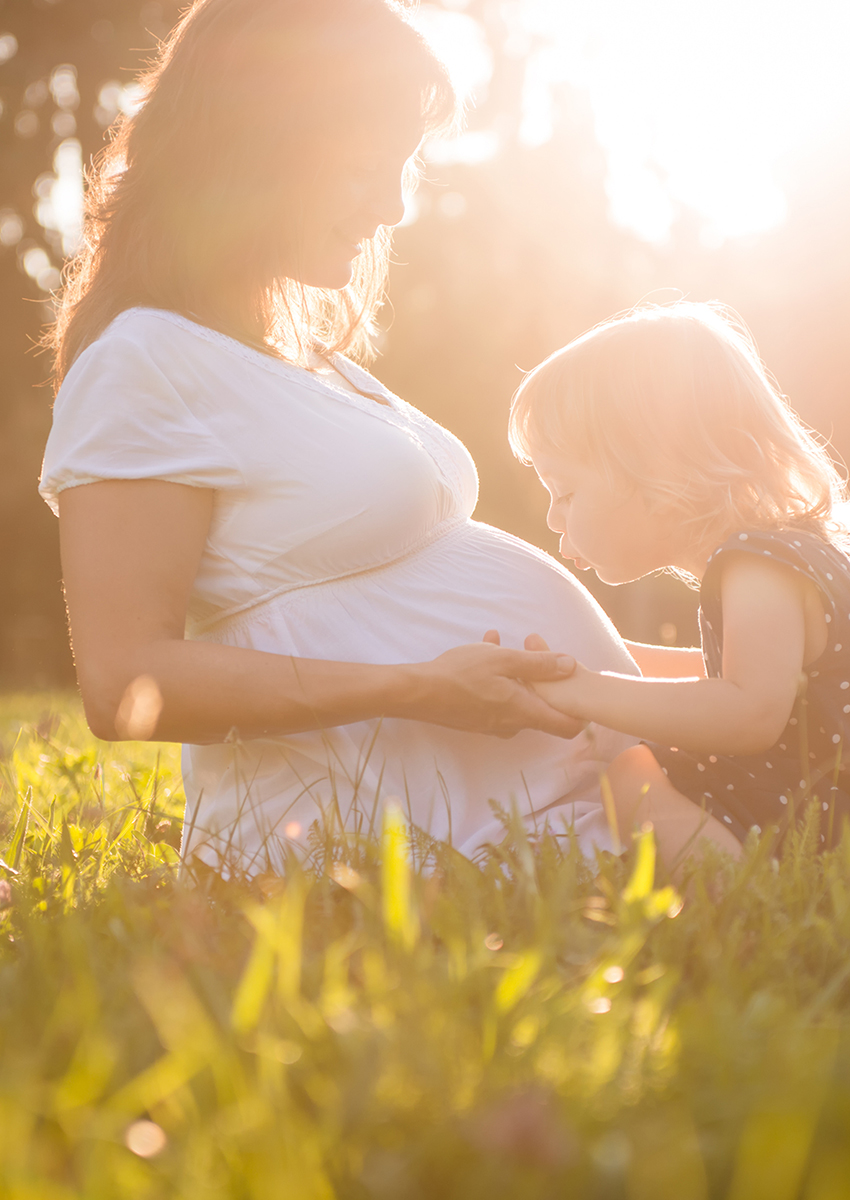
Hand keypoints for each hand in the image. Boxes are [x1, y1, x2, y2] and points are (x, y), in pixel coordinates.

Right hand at [402, 634, 583, 739]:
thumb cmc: (461, 674)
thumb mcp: (503, 660)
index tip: (577, 690)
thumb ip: (539, 664)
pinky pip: (499, 699)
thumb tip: (571, 666)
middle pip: (543, 710)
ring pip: (519, 700)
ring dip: (518, 674)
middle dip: (544, 682)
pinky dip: (500, 678)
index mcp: (525, 712)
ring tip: (504, 644)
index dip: (580, 712)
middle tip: (535, 652)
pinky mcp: (478, 719)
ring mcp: (494, 725)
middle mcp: (513, 725)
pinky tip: (487, 647)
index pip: (568, 728)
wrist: (419, 693)